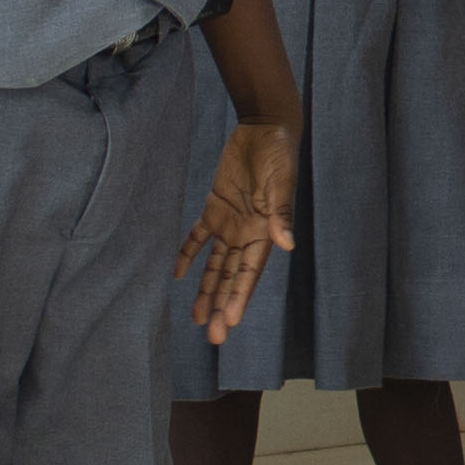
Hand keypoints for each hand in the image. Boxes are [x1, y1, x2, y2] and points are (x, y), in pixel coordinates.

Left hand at [174, 124, 298, 342]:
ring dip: (207, 290)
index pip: (249, 273)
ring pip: (215, 265)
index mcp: (265, 231)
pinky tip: (178, 275)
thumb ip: (281, 213)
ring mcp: (230, 223)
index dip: (239, 298)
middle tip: (212, 336)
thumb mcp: (281, 182)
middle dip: (222, 305)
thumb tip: (286, 244)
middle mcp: (247, 234)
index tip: (230, 323)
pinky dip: (188, 254)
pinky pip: (198, 236)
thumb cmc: (278, 154)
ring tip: (197, 318)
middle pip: (231, 277)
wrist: (265, 127)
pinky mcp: (215, 207)